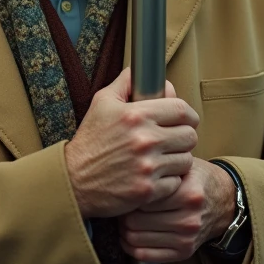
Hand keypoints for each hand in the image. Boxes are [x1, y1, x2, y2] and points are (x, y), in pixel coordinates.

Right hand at [64, 68, 198, 218]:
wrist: (74, 179)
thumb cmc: (90, 140)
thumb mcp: (102, 102)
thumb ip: (126, 83)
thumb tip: (147, 73)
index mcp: (136, 115)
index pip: (182, 110)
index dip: (188, 115)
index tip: (185, 120)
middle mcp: (144, 140)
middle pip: (190, 135)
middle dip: (183, 137)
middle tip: (172, 140)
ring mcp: (147, 167)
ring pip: (186, 160)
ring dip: (177, 159)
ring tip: (162, 158)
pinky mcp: (148, 190)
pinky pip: (176, 182)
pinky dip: (169, 181)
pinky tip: (154, 176)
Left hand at [118, 158, 236, 263]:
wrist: (223, 202)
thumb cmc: (196, 179)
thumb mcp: (183, 166)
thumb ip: (160, 170)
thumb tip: (124, 174)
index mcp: (188, 194)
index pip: (142, 198)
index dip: (128, 193)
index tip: (124, 188)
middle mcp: (189, 219)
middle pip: (134, 220)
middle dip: (122, 212)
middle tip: (121, 204)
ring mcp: (187, 239)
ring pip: (135, 239)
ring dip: (123, 229)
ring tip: (124, 218)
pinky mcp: (184, 253)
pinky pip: (144, 256)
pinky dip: (129, 246)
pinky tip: (128, 236)